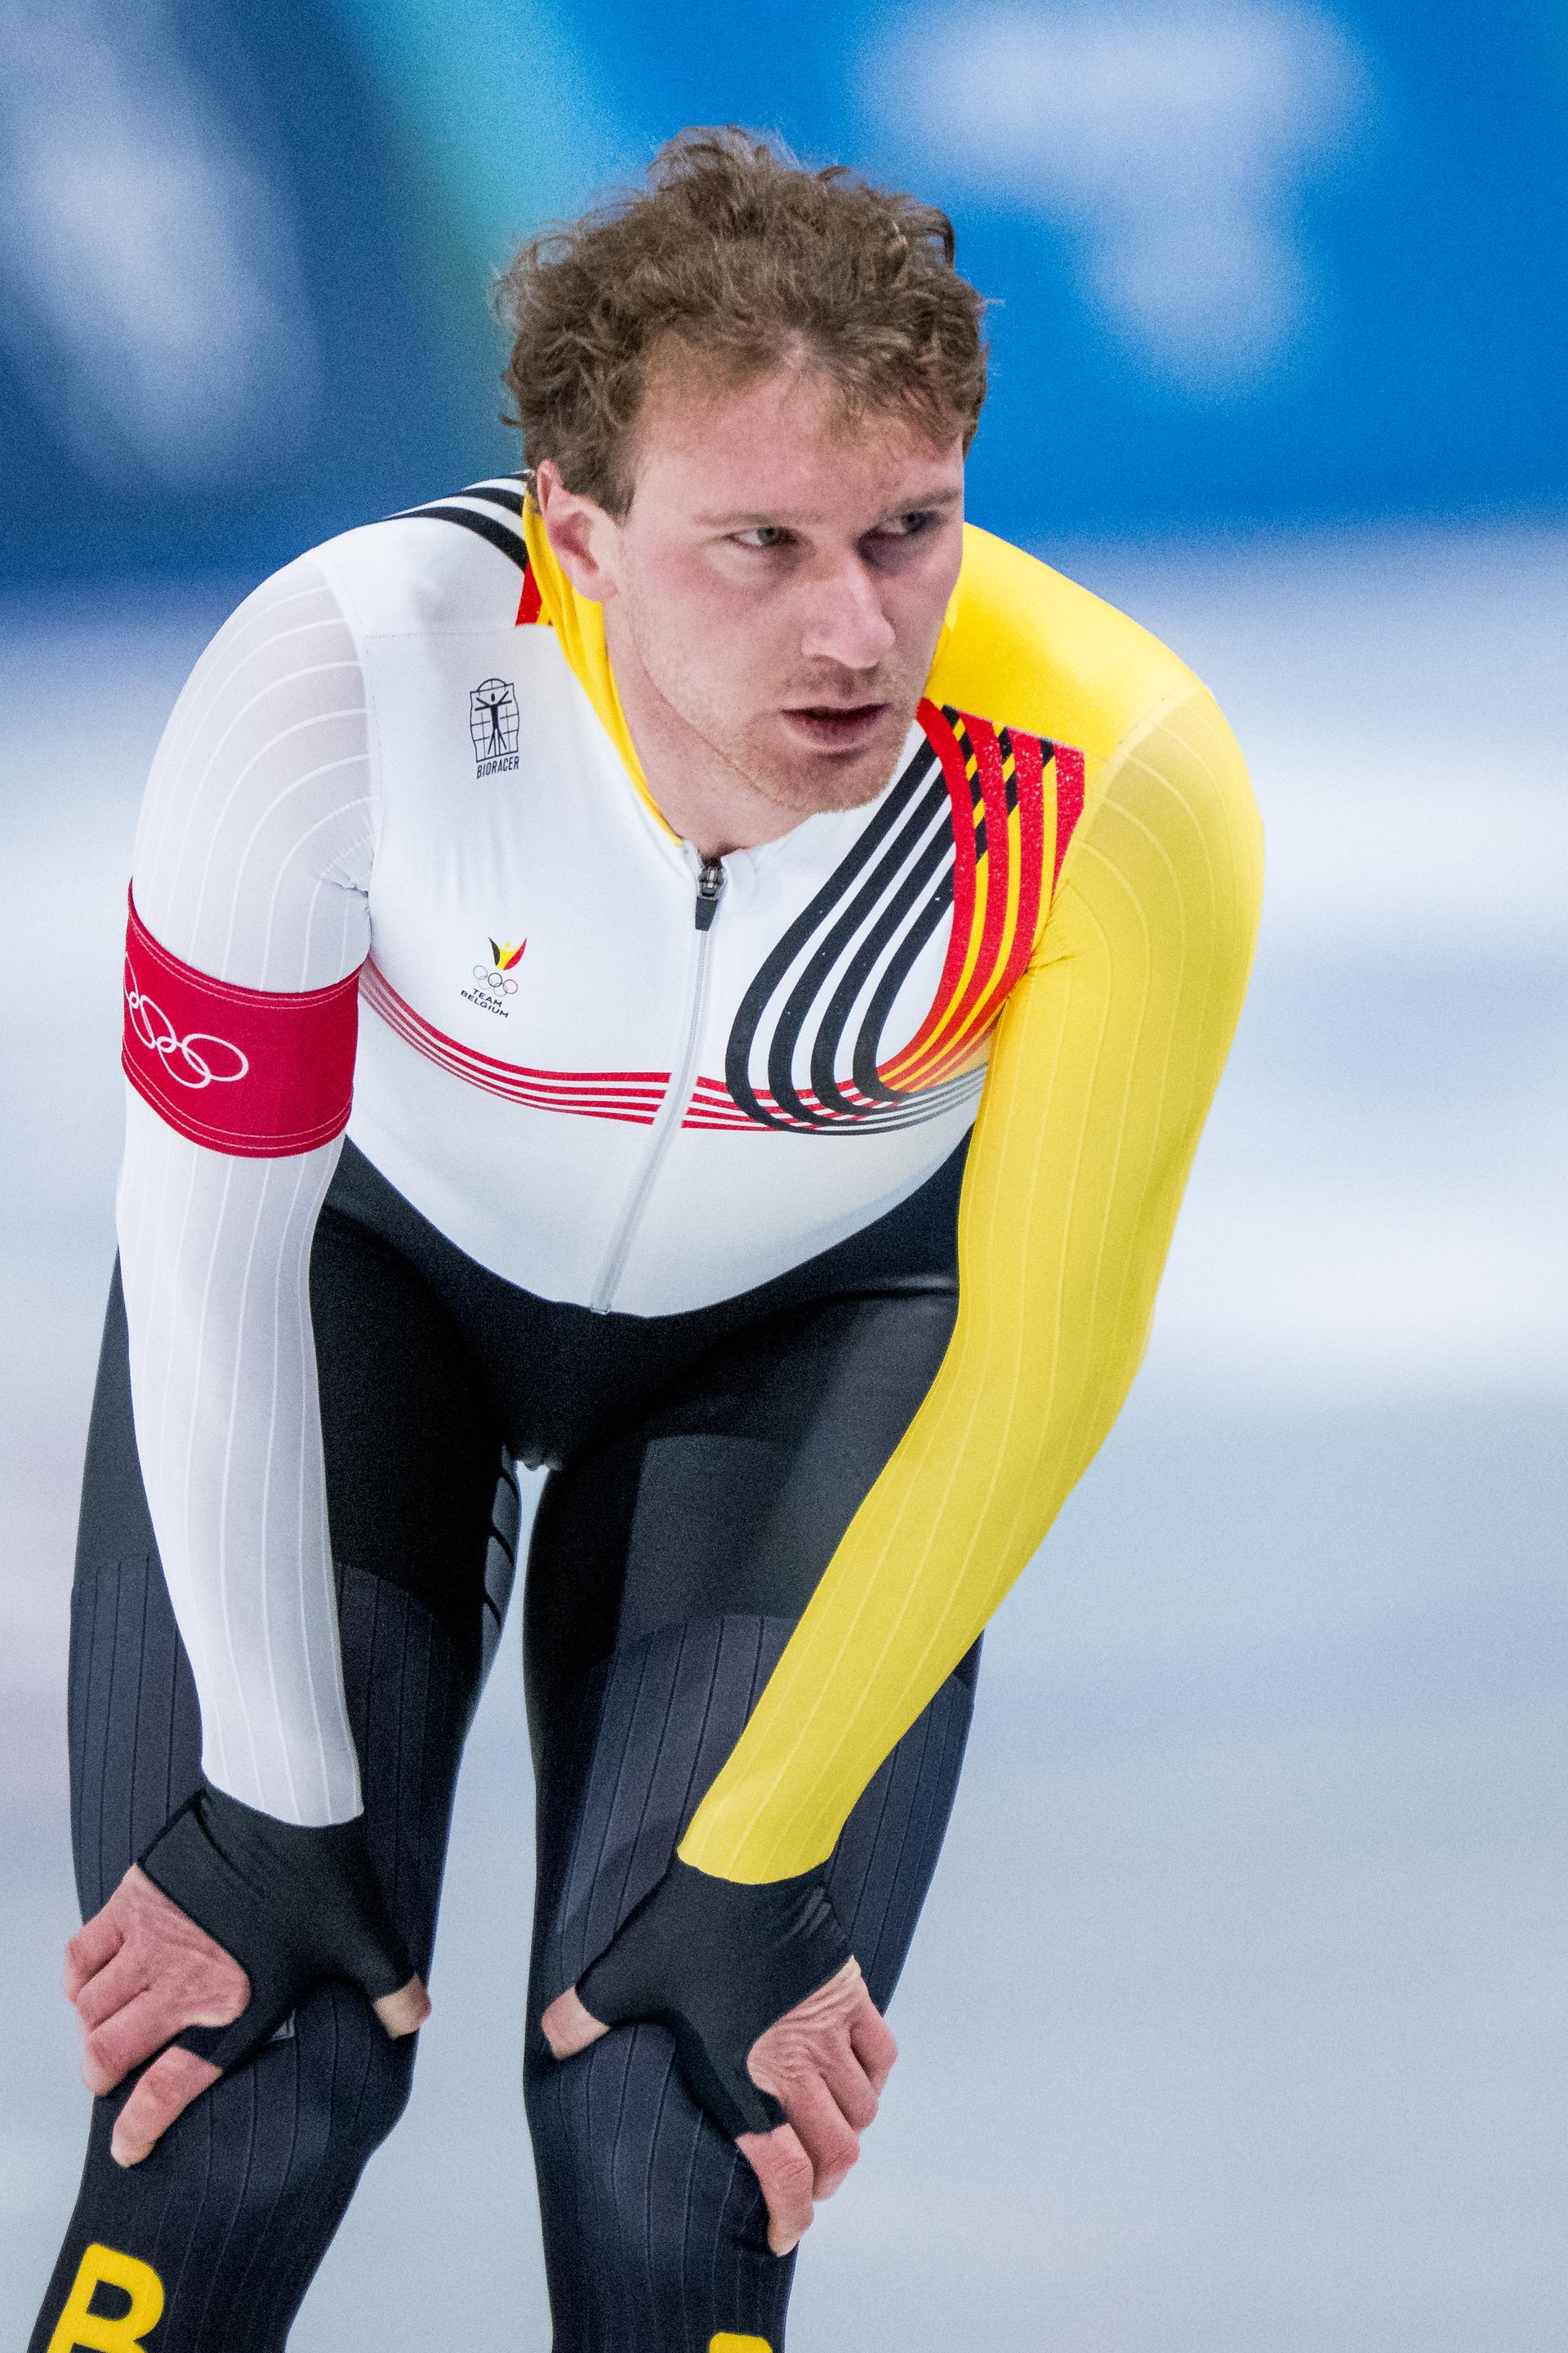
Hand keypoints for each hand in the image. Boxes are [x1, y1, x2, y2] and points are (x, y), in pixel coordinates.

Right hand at [66, 1780, 431, 2168]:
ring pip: (90, 2011)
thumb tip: (413, 2022)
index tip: (129, 2149)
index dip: (140, 2129)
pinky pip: (81, 1957)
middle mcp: (181, 1985)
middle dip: (104, 2078)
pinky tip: (94, 1983)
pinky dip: (79, 1980)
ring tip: (109, 2030)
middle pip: (107, 2057)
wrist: (288, 1800)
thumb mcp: (369, 1941)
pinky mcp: (134, 1899)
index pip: (167, 2090)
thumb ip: (392, 1991)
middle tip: (114, 2077)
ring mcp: (151, 1941)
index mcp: (234, 2009)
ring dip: (93, 2029)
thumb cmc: (327, 1874)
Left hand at [545, 1956, 894, 2254]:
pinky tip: (852, 2078)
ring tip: (825, 2136)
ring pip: (860, 2109)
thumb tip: (548, 2041)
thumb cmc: (688, 1923)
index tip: (783, 2234)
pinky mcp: (851, 1991)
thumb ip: (584, 2016)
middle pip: (837, 2152)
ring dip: (847, 2133)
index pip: (785, 2170)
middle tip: (805, 2190)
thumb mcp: (624, 1974)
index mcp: (744, 2075)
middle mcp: (795, 2063)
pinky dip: (870, 2079)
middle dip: (823, 2184)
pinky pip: (879, 2056)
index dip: (790, 2215)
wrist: (753, 1864)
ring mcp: (831, 2027)